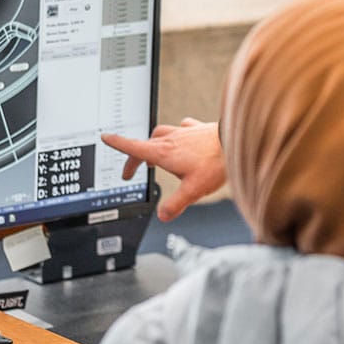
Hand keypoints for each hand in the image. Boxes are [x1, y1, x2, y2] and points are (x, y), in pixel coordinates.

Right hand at [101, 118, 226, 221]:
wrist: (237, 139)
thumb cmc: (216, 161)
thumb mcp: (193, 189)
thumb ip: (176, 204)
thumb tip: (162, 215)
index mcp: (164, 152)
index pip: (134, 147)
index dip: (118, 143)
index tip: (106, 137)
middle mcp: (172, 139)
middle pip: (146, 143)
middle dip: (135, 155)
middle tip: (133, 169)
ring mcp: (186, 132)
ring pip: (162, 133)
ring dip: (155, 142)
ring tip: (155, 153)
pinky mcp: (199, 129)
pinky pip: (183, 128)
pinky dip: (178, 134)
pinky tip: (184, 137)